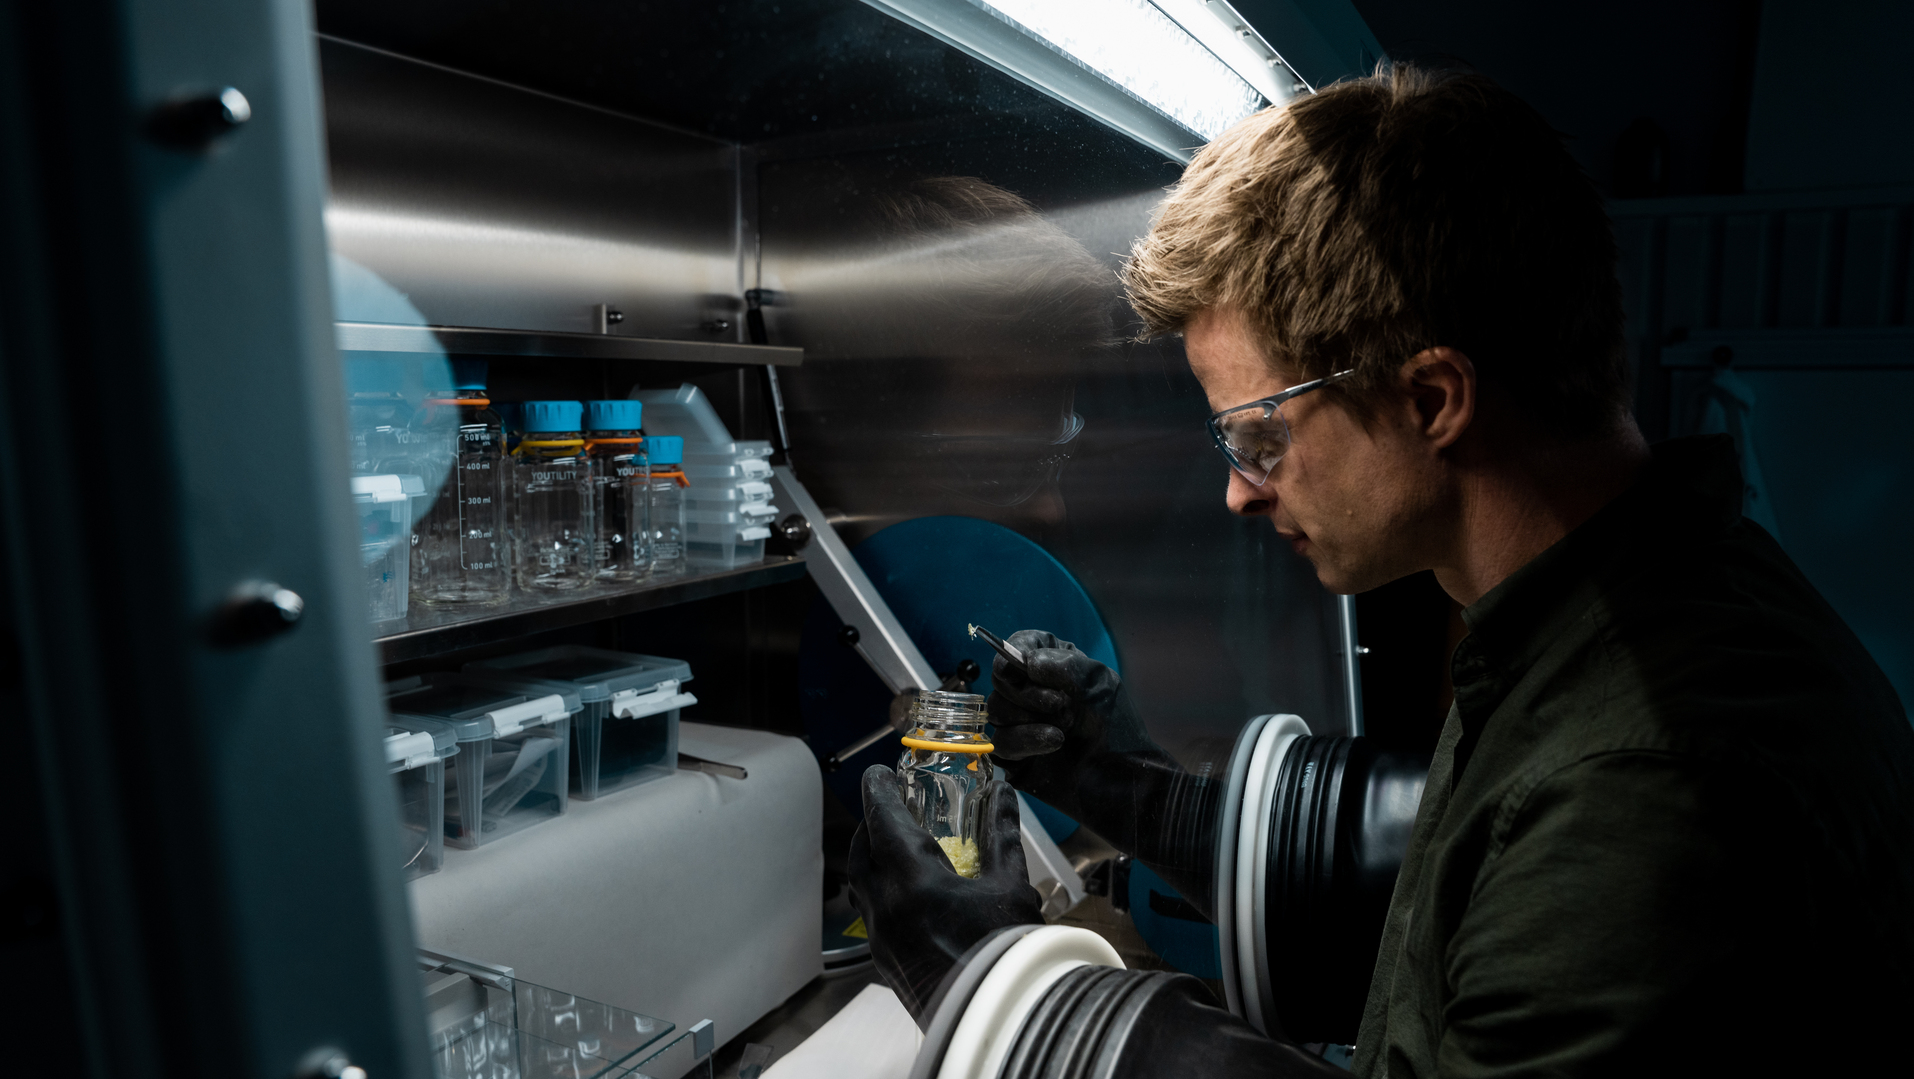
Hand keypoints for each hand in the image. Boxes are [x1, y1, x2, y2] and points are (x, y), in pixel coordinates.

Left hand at [848, 766, 1043, 1021]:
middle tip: (890, 806)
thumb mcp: (1011, 887)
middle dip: (871, 824)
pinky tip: (906, 893)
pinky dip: (880, 891)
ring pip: (860, 885)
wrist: (995, 1015)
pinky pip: (871, 913)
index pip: (883, 819)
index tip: (879, 772)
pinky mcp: (884, 960)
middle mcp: (886, 907)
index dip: (879, 790)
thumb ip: (1002, 836)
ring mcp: (881, 937)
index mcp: (914, 881)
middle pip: (861, 851)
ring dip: (871, 859)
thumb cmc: (1006, 954)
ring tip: (895, 847)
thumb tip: (1004, 796)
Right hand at [987, 630, 1220, 916]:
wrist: (1126, 780)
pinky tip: (1054, 743)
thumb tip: (1024, 661)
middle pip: (1000, 679)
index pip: (1018, 646)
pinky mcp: (1016, 757)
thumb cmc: (1118, 728)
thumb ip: (1061, 664)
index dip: (1016, 651)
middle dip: (1028, 691)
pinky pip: (1000, 742)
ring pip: (996, 711)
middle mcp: (1032, 694)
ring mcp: (1022, 726)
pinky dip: (1026, 740)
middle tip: (1062, 704)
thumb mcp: (1098, 683)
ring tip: (1065, 728)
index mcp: (1052, 670)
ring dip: (1029, 717)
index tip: (1026, 664)